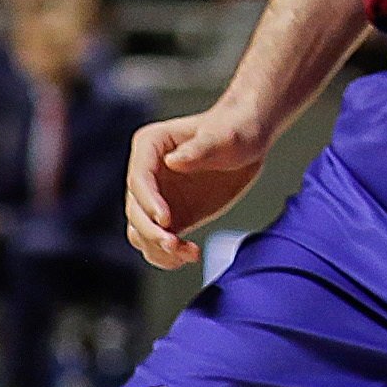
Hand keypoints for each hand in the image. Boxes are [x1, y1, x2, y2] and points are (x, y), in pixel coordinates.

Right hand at [125, 106, 271, 270]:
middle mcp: (146, 174)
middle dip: (151, 232)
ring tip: (186, 253)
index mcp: (150, 146)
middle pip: (135, 211)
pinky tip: (189, 256)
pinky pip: (158, 243)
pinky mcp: (171, 217)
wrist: (251, 142)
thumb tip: (173, 161)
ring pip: (141, 232)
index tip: (166, 220)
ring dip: (158, 248)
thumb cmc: (237, 130)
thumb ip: (201, 148)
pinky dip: (168, 255)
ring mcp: (156, 199)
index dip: (148, 202)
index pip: (139, 180)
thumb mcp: (225, 136)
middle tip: (174, 244)